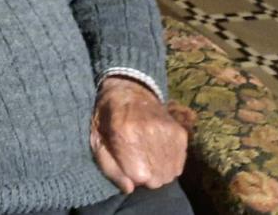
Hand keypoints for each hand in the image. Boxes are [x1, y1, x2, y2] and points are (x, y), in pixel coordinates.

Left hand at [90, 76, 187, 192]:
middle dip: (145, 176)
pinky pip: (179, 164)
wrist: (129, 89)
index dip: (131, 175)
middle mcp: (150, 132)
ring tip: (146, 156)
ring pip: (169, 174)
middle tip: (136, 161)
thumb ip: (109, 166)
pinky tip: (157, 152)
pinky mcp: (180, 133)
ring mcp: (168, 132)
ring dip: (158, 171)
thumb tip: (129, 188)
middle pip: (156, 179)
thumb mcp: (97, 139)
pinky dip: (169, 163)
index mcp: (125, 133)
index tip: (125, 165)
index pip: (139, 176)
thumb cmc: (107, 117)